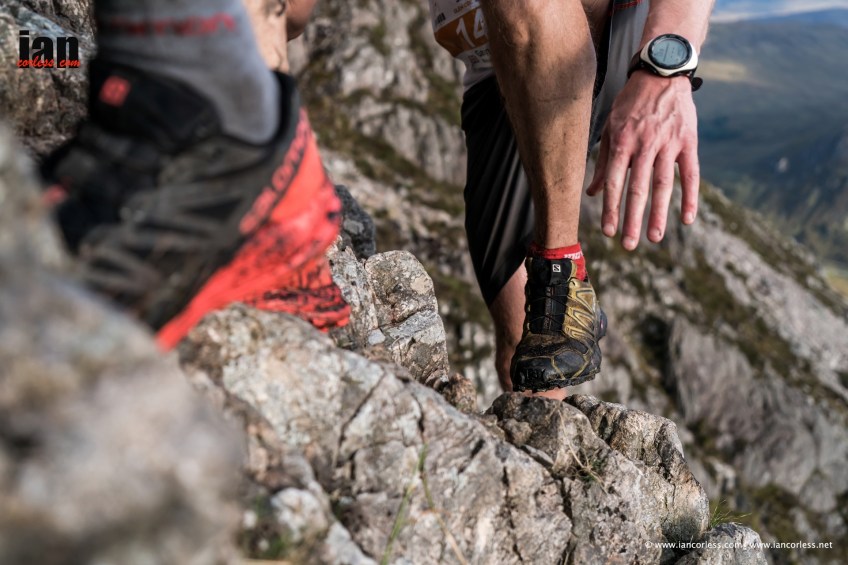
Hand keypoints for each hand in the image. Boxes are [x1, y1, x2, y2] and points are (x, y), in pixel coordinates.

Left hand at [586, 71, 699, 250]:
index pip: (615, 182)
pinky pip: (691, 174)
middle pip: (638, 189)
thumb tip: (592, 192)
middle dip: (632, 219)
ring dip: (659, 214)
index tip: (608, 231)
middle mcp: (645, 145)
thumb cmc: (630, 103)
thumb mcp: (611, 127)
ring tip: (654, 238)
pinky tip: (687, 219)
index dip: (611, 208)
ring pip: (663, 185)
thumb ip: (603, 161)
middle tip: (628, 245)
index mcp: (623, 142)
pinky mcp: (689, 141)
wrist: (662, 72)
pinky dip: (690, 197)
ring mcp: (669, 144)